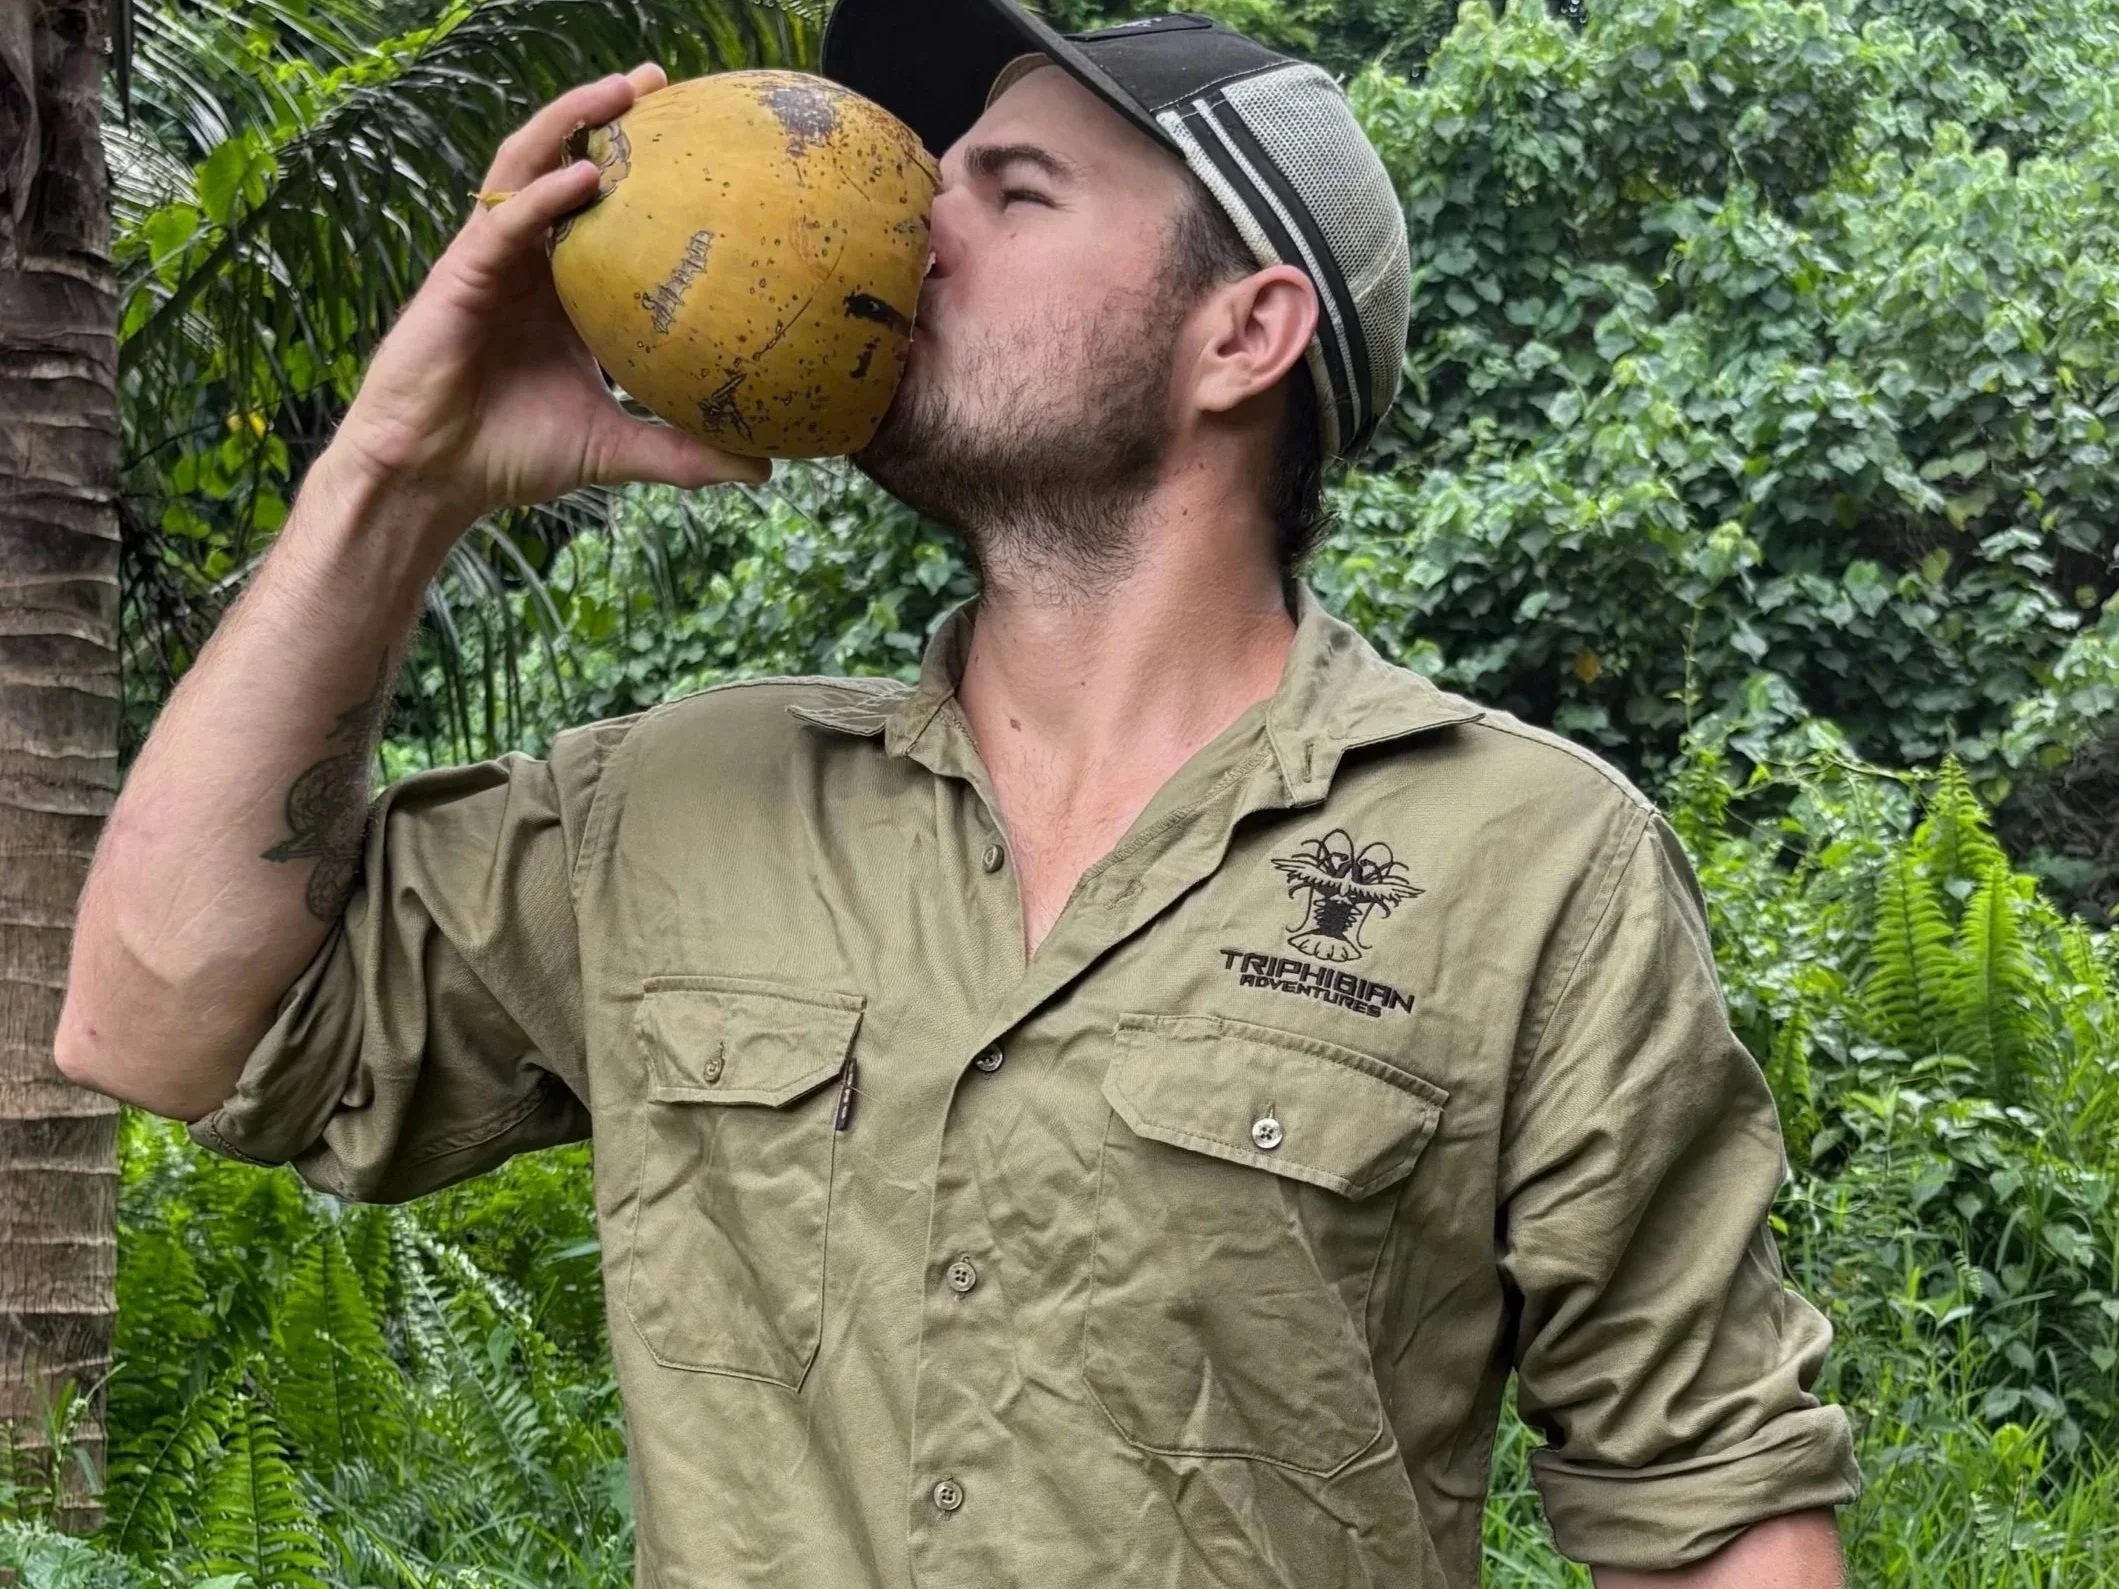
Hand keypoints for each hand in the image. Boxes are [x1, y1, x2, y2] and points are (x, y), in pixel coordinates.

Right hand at [328, 64, 768, 528]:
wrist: (435, 477)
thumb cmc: (512, 454)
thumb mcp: (615, 446)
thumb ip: (683, 452)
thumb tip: (763, 467)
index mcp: (561, 288)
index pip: (600, 210)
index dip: (638, 170)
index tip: (695, 138)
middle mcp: (526, 261)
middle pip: (564, 165)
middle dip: (605, 117)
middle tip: (659, 81)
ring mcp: (490, 262)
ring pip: (527, 169)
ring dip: (570, 123)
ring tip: (622, 92)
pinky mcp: (459, 277)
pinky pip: (505, 224)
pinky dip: (541, 197)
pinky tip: (583, 176)